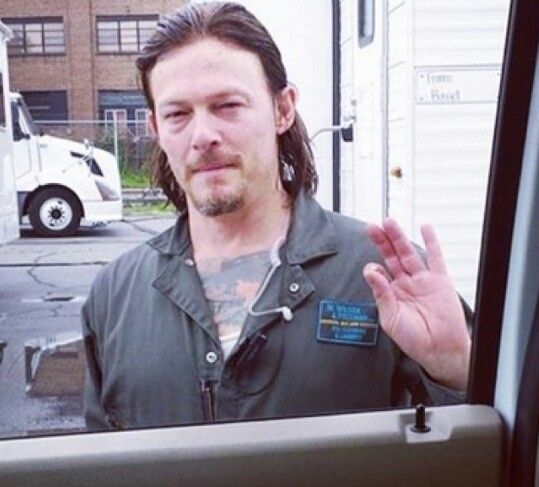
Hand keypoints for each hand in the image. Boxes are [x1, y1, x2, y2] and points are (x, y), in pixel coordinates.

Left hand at [363, 219, 470, 389]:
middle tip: (371, 227)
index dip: (373, 268)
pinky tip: (424, 227)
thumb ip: (382, 295)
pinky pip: (435, 257)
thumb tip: (372, 273)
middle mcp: (405, 284)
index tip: (373, 270)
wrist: (440, 350)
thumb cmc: (415, 340)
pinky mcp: (440, 281)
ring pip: (408, 253)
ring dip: (398, 237)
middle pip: (390, 256)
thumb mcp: (391, 319)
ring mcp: (422, 280)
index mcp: (391, 293)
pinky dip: (431, 241)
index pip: (378, 272)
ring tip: (388, 222)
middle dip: (381, 241)